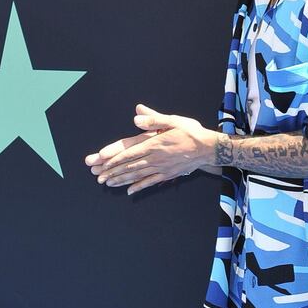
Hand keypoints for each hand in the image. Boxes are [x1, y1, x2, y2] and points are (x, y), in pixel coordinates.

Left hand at [84, 105, 216, 193]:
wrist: (208, 148)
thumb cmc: (191, 132)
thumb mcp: (173, 120)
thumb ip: (154, 119)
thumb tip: (137, 116)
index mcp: (154, 144)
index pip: (129, 153)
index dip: (113, 158)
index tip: (101, 162)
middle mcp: (156, 158)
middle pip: (130, 166)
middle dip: (112, 171)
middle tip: (98, 176)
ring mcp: (161, 168)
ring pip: (137, 175)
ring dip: (121, 179)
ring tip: (108, 183)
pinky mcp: (168, 174)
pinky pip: (150, 182)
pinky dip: (139, 186)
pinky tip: (129, 191)